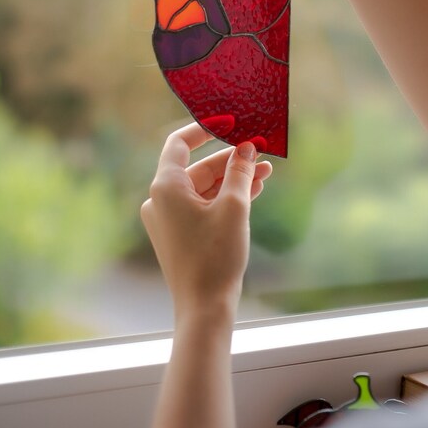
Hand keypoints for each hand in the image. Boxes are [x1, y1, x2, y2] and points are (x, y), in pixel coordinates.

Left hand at [141, 123, 272, 319]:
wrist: (205, 307)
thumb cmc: (216, 256)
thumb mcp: (234, 207)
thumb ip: (240, 172)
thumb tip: (247, 148)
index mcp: (165, 187)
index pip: (180, 142)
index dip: (205, 128)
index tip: (229, 120)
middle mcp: (161, 199)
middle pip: (198, 166)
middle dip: (232, 159)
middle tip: (260, 149)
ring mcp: (169, 218)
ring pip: (205, 187)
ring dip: (234, 178)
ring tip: (266, 170)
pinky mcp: (180, 234)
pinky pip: (204, 205)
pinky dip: (226, 197)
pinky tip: (255, 189)